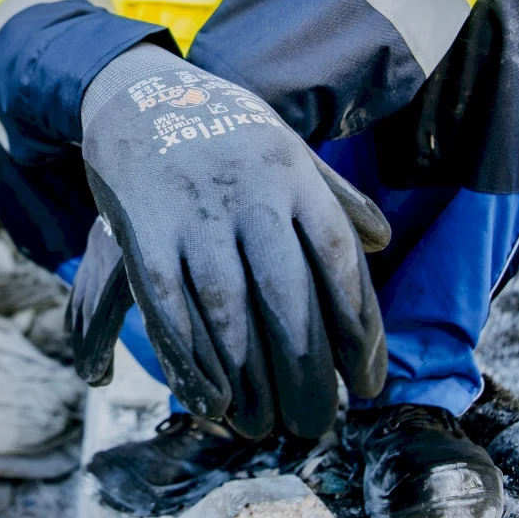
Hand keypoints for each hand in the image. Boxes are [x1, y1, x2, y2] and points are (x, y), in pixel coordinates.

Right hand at [77, 44, 389, 438]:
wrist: (136, 94)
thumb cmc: (222, 132)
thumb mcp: (285, 147)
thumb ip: (333, 196)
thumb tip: (381, 241)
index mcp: (292, 174)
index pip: (339, 261)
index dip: (360, 329)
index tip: (368, 382)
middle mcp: (248, 194)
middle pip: (288, 298)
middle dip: (306, 372)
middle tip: (318, 423)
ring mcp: (193, 213)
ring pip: (227, 312)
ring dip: (249, 379)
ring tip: (266, 423)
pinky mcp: (143, 231)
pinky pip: (169, 307)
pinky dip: (190, 359)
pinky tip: (211, 398)